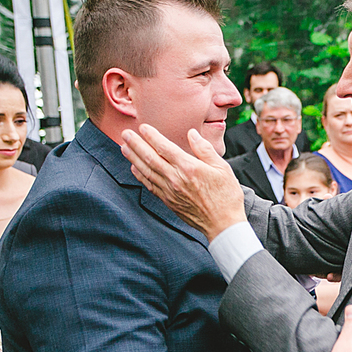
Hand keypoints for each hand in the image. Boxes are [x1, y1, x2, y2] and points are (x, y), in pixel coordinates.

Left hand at [121, 125, 245, 240]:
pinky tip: (134, 168)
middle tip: (125, 134)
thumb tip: (191, 134)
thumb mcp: (222, 168)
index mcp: (189, 167)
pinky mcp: (168, 201)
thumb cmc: (226, 196)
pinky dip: (140, 176)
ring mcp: (170, 191)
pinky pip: (150, 186)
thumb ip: (204, 149)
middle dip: (136, 144)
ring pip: (147, 171)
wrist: (223, 224)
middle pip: (150, 158)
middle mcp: (176, 178)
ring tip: (124, 147)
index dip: (151, 136)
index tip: (143, 127)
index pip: (165, 147)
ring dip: (134, 158)